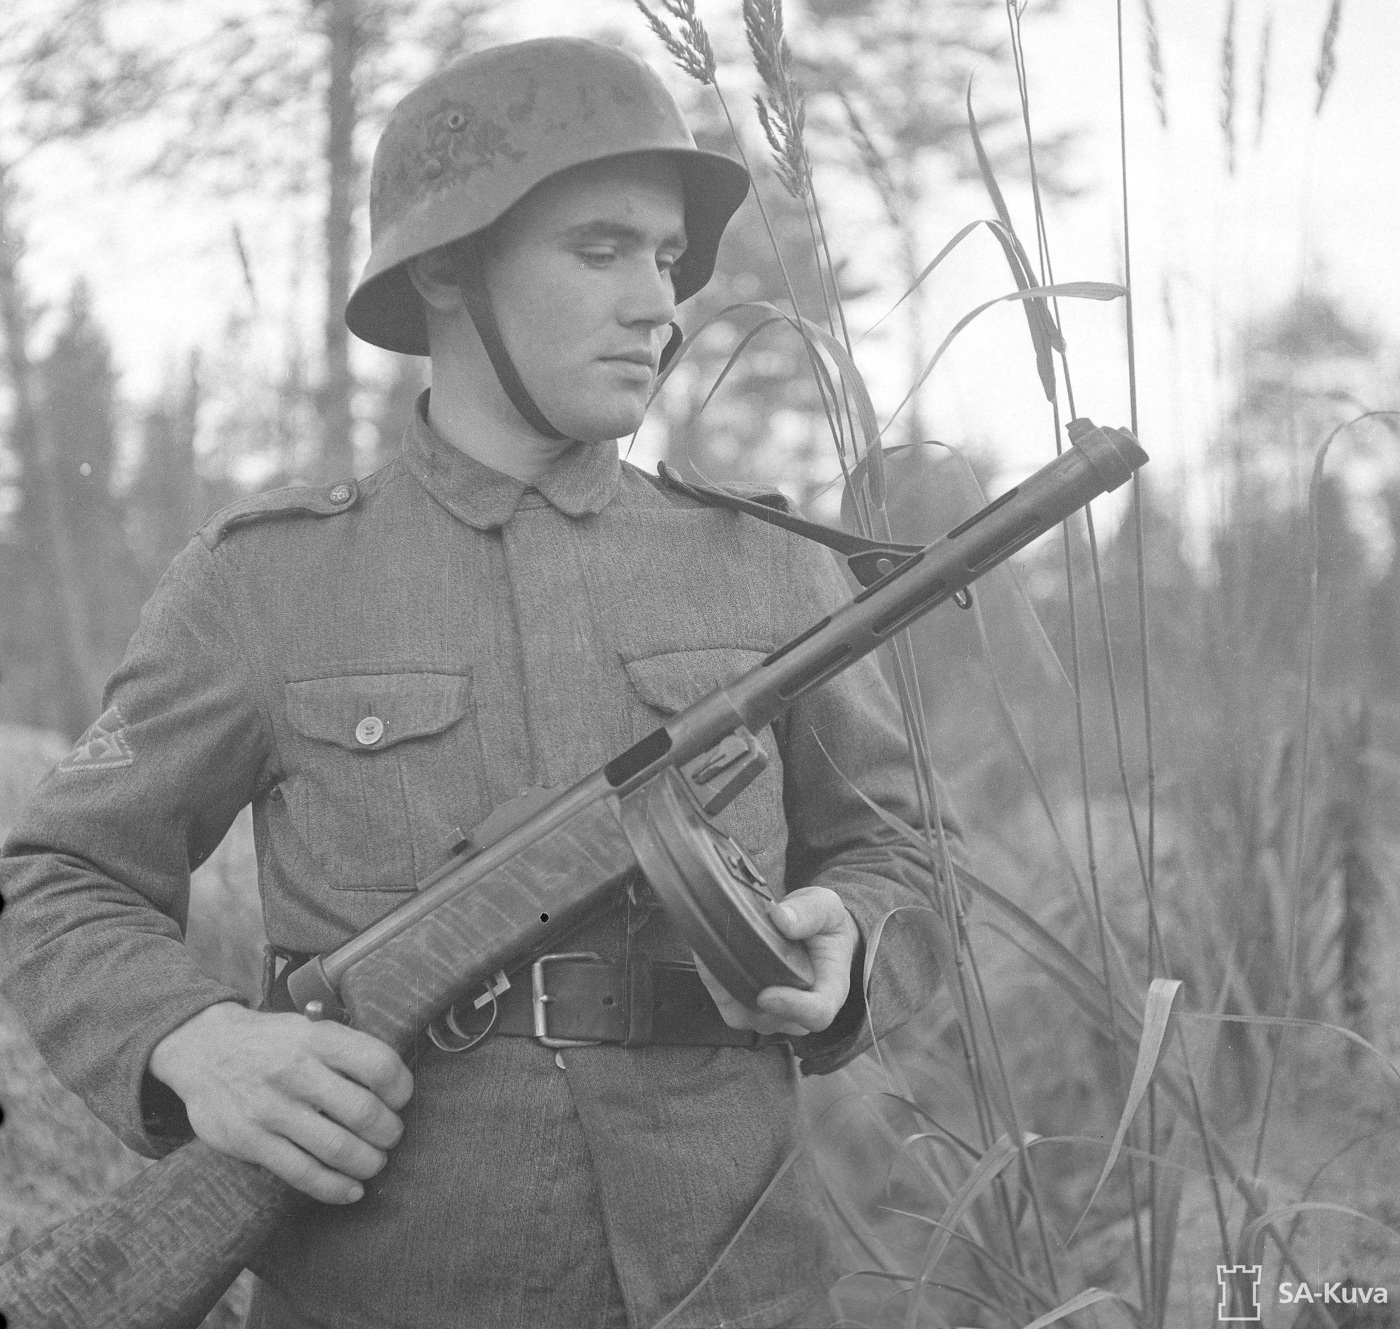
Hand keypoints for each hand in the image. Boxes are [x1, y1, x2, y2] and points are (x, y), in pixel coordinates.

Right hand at [148, 1001, 413, 1204]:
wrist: (203, 1049)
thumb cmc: (271, 1041)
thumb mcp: (310, 1027)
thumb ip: (347, 1049)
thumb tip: (394, 1080)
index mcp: (318, 1038)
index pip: (380, 1065)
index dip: (401, 1089)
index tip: (401, 1099)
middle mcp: (296, 1072)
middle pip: (364, 1112)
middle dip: (389, 1132)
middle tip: (391, 1137)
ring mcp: (272, 1108)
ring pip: (337, 1148)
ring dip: (368, 1163)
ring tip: (375, 1163)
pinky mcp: (250, 1141)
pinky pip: (302, 1173)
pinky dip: (334, 1188)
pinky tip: (351, 1190)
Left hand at [694, 886, 858, 1036]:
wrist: (812, 931)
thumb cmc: (824, 924)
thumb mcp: (826, 907)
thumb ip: (810, 912)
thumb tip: (782, 920)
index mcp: (830, 990)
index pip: (817, 1014)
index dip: (792, 1008)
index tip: (767, 995)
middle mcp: (801, 1010)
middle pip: (771, 1019)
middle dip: (744, 991)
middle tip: (722, 953)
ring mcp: (774, 1014)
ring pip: (743, 1014)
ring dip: (722, 986)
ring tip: (710, 949)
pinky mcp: (750, 1007)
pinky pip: (728, 1004)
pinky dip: (714, 982)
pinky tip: (707, 955)